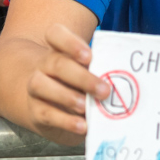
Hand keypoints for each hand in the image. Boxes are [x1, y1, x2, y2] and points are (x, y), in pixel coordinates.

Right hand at [17, 23, 106, 144]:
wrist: (49, 107)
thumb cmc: (77, 87)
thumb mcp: (87, 75)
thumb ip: (100, 73)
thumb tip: (124, 81)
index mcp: (59, 51)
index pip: (55, 34)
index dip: (70, 42)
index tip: (89, 56)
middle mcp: (44, 66)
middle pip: (56, 63)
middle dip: (81, 77)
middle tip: (104, 90)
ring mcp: (35, 88)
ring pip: (40, 84)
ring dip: (66, 96)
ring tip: (86, 107)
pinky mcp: (35, 111)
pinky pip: (45, 113)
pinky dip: (65, 121)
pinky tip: (82, 125)